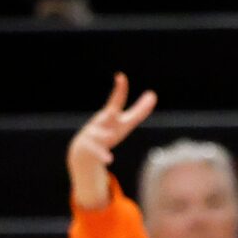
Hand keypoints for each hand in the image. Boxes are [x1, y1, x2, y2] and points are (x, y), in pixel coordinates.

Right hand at [66, 73, 157, 210]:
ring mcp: (93, 135)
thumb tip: (153, 94)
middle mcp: (101, 122)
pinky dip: (103, 155)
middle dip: (111, 109)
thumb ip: (139, 111)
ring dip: (104, 135)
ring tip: (109, 136)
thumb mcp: (124, 123)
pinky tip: (109, 159)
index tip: (120, 77)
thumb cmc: (107, 132)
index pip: (116, 100)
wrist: (83, 151)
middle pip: (108, 114)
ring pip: (99, 134)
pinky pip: (97, 153)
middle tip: (113, 102)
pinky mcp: (90, 149)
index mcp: (110, 115)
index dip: (120, 89)